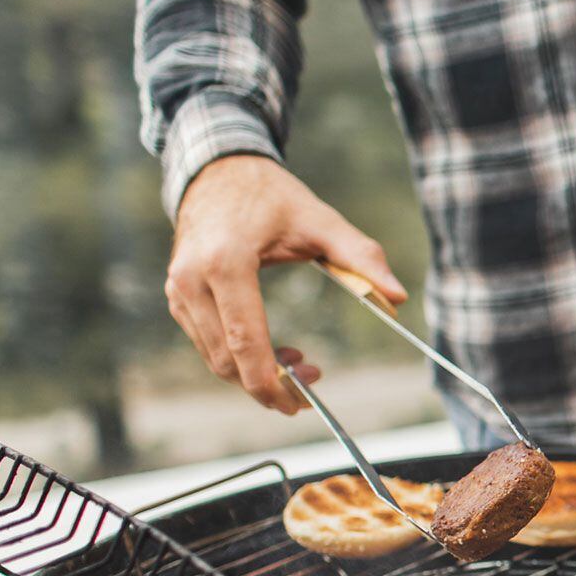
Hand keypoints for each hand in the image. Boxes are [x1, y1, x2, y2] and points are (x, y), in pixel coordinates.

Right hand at [167, 155, 406, 413]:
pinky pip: (206, 342)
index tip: (300, 404)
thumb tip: (398, 297)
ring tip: (299, 361)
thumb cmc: (272, 197)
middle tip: (313, 379)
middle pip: (226, 360)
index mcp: (225, 263)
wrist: (218, 171)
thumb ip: (362, 258)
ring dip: (255, 373)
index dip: (271, 382)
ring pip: (214, 357)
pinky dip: (237, 357)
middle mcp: (191, 280)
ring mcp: (178, 290)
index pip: (245, 341)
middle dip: (270, 384)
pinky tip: (272, 351)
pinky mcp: (177, 296)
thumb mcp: (322, 221)